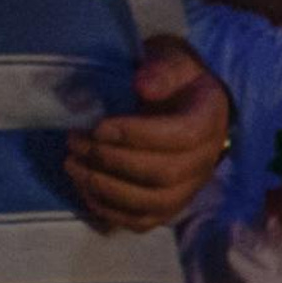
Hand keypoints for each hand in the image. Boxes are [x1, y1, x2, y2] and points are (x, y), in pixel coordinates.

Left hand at [67, 37, 230, 232]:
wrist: (186, 102)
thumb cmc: (174, 80)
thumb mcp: (172, 61)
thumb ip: (161, 70)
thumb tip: (144, 87)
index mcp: (209, 121)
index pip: (180, 137)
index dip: (137, 135)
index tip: (98, 126)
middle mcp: (205, 160)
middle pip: (163, 174)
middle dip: (112, 161)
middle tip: (75, 142)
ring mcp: (189, 188)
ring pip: (152, 202)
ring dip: (106, 188)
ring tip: (72, 165)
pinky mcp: (170, 205)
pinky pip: (143, 221)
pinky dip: (111, 212)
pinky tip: (85, 190)